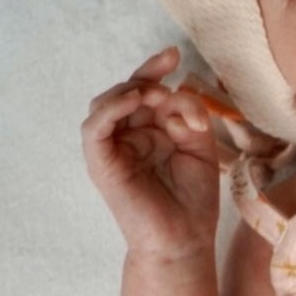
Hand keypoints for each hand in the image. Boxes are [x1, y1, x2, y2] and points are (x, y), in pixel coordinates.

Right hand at [81, 47, 221, 260]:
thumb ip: (188, 116)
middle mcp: (127, 138)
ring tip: (158, 94)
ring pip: (106, 104)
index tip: (174, 55)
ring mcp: (112, 151)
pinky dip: (111, 108)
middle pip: (124, 92)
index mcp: (149, 133)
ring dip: (131, 91)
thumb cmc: (193, 201)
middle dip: (146, 76)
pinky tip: (135, 100)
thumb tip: (173, 95)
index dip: (155, 70)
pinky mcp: (101, 164)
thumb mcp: (200, 148)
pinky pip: (95, 128)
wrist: (185, 240)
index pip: (145, 93)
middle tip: (168, 66)